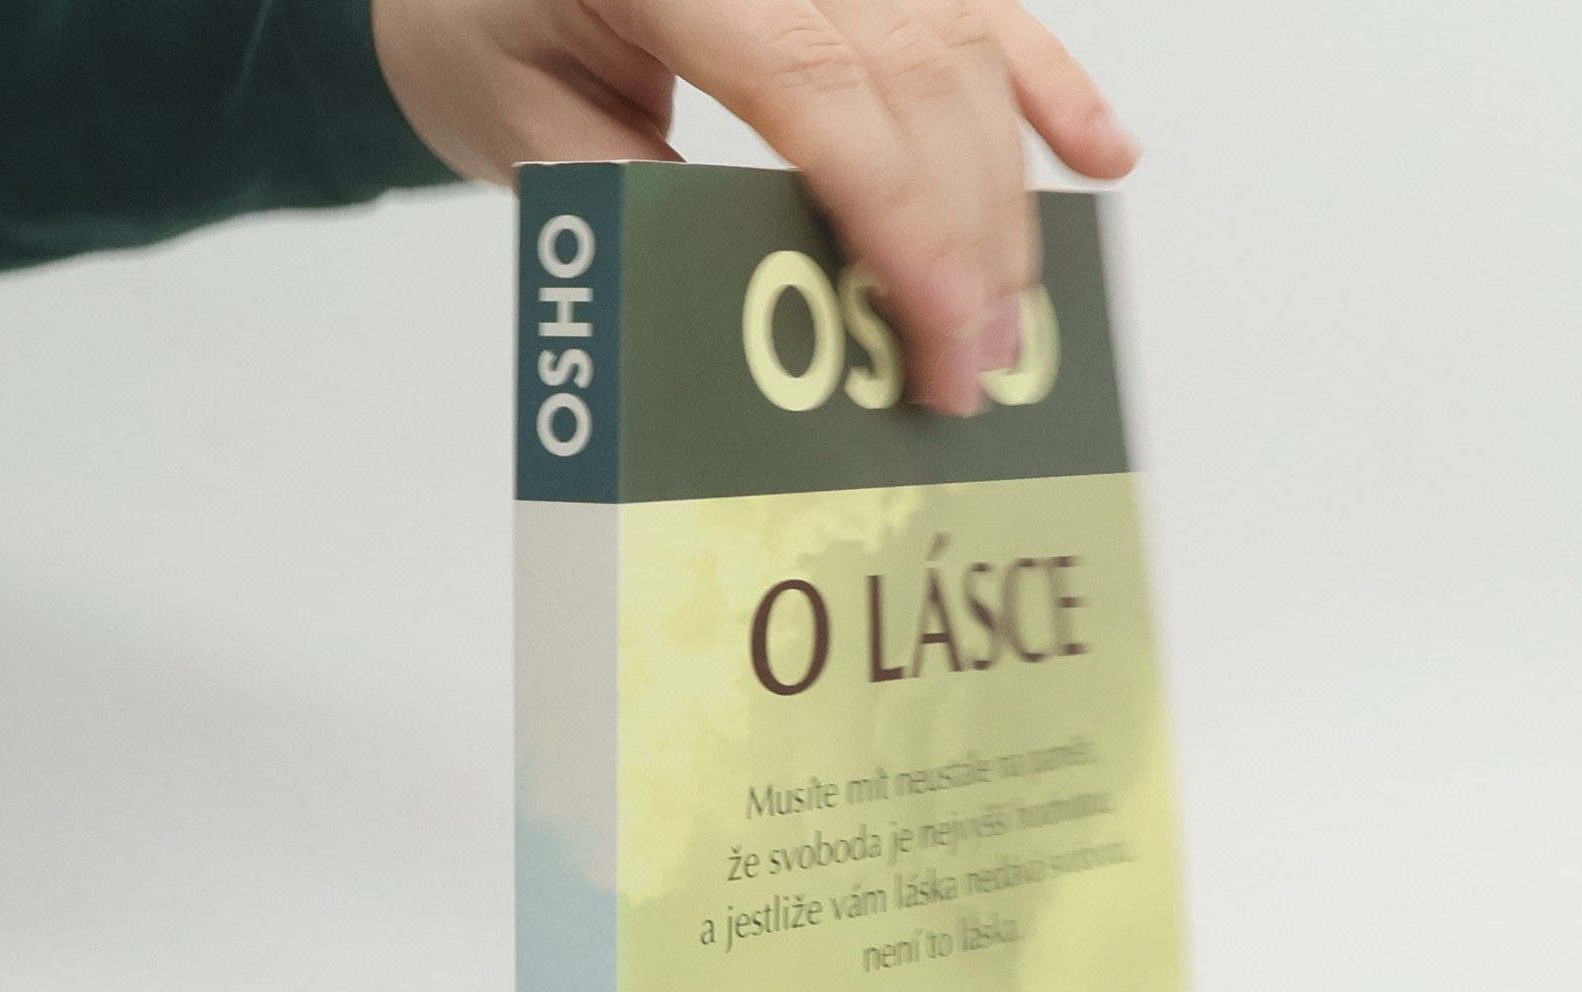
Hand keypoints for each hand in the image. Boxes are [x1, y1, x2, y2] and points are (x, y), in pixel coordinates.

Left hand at [371, 0, 1137, 413]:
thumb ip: (630, 200)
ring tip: (1010, 316)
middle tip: (971, 367)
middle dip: (962, 235)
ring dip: (1004, 194)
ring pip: (964, 50)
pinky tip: (1101, 156)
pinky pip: (980, 9)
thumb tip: (764, 304)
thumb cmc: (481, 20)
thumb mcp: (516, 122)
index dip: (897, 214)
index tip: (936, 327)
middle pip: (917, 72)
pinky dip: (1046, 85)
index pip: (819, 83)